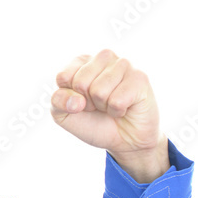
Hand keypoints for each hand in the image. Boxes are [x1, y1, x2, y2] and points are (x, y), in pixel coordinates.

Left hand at [51, 49, 169, 182]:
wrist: (123, 140)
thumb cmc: (93, 122)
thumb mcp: (64, 115)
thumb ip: (58, 102)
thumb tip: (76, 100)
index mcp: (82, 61)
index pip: (63, 77)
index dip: (69, 97)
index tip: (81, 102)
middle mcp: (104, 57)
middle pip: (81, 83)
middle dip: (87, 102)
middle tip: (99, 105)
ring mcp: (123, 65)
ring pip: (99, 91)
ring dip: (104, 106)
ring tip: (112, 105)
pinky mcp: (140, 78)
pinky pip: (117, 100)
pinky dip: (117, 111)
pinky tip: (125, 107)